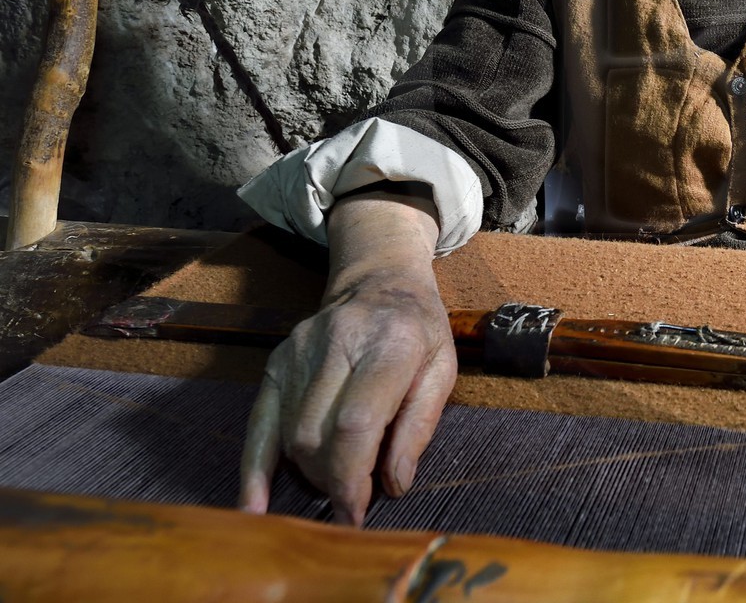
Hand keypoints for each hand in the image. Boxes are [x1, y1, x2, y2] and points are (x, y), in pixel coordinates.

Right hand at [238, 192, 455, 525]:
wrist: (380, 281)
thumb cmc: (420, 331)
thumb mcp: (443, 370)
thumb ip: (420, 427)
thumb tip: (394, 484)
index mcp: (391, 343)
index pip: (357, 422)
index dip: (352, 477)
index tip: (357, 513)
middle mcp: (338, 342)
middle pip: (317, 434)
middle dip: (332, 481)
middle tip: (352, 502)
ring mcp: (300, 350)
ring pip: (291, 434)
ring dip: (309, 473)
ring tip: (334, 481)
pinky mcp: (277, 361)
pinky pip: (259, 422)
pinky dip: (255, 467)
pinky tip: (255, 504)